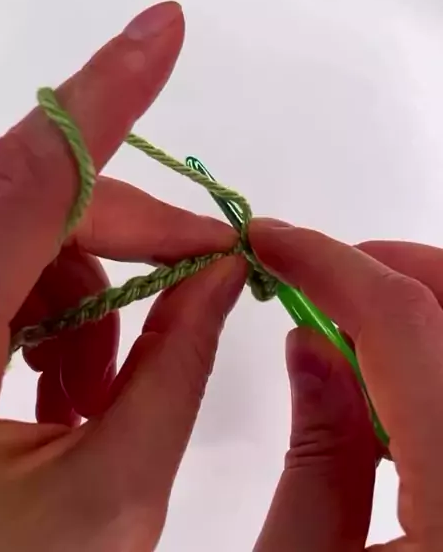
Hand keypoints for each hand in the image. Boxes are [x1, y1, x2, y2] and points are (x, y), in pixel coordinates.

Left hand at [0, 1, 245, 551]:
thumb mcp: (104, 502)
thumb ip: (173, 375)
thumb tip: (216, 274)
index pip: (30, 178)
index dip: (105, 95)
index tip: (165, 29)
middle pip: (35, 206)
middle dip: (133, 231)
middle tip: (213, 263)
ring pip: (18, 242)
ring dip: (89, 294)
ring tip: (106, 391)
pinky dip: (50, 317)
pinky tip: (66, 394)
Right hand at [249, 222, 442, 550]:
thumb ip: (316, 455)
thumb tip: (311, 344)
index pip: (404, 322)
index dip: (329, 263)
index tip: (271, 242)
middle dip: (391, 271)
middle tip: (319, 282)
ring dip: (413, 318)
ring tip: (345, 352)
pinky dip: (430, 361)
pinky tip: (390, 405)